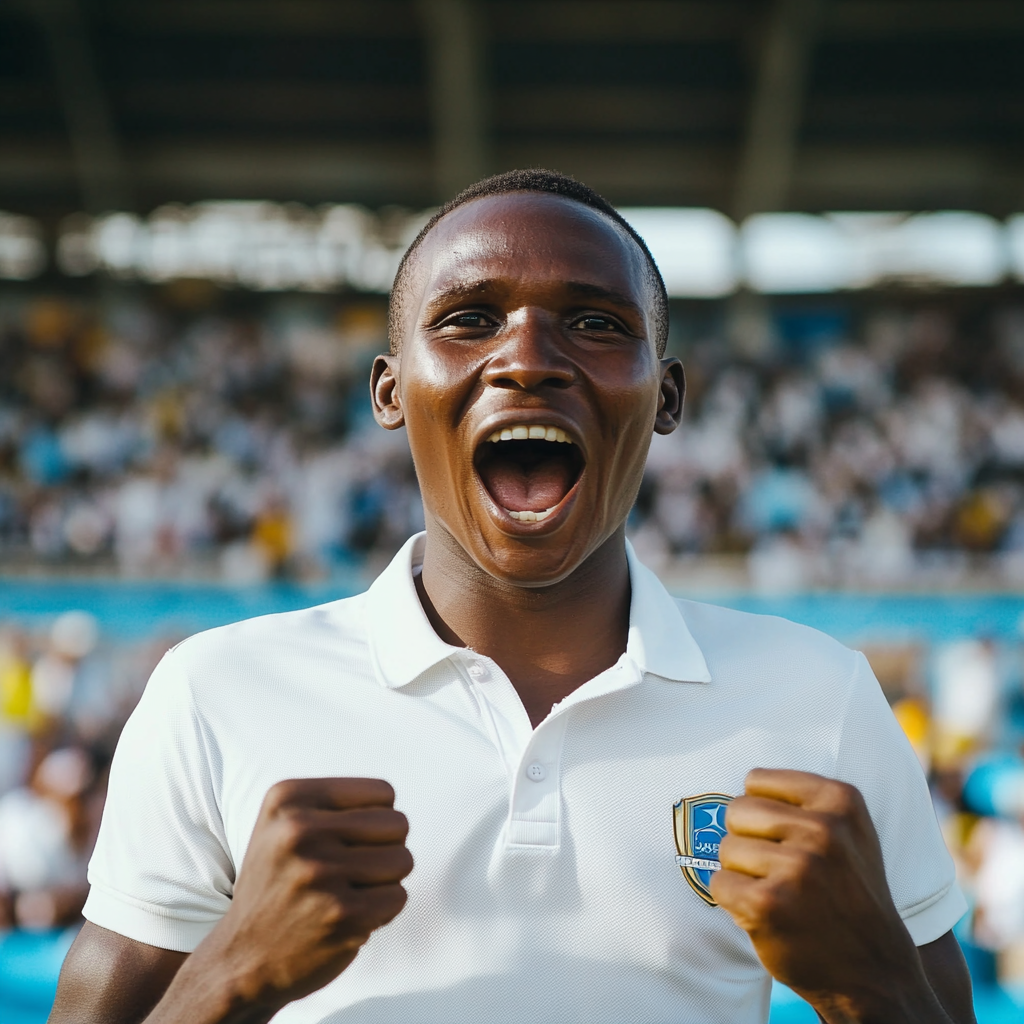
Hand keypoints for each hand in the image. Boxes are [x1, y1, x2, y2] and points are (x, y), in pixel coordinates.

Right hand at [158, 778, 412, 1021]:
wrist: (239, 959)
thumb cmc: (279, 882)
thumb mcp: (285, 823)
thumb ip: (338, 802)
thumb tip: (393, 806)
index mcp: (288, 798)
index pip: (384, 793)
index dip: (377, 820)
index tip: (348, 842)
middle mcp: (299, 830)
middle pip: (398, 824)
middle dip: (386, 849)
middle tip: (352, 871)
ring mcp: (319, 873)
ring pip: (403, 860)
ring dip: (385, 882)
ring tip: (348, 892)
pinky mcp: (339, 914)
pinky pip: (398, 897)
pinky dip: (382, 911)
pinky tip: (348, 917)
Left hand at [710, 769, 938, 1022]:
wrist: (874, 971)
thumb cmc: (849, 892)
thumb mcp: (849, 831)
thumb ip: (801, 799)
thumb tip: (743, 783)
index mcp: (841, 799)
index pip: (756, 780)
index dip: (762, 812)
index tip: (790, 839)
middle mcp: (824, 829)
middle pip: (737, 809)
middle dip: (748, 840)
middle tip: (781, 871)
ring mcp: (797, 868)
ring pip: (726, 848)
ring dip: (743, 873)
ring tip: (780, 894)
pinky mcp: (769, 904)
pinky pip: (719, 883)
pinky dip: (734, 902)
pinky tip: (768, 915)